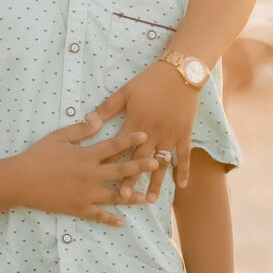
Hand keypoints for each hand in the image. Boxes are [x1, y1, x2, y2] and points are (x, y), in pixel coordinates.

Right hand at [11, 114, 152, 222]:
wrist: (20, 181)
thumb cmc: (37, 156)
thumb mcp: (58, 137)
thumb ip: (81, 130)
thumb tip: (100, 121)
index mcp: (86, 155)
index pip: (114, 145)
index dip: (131, 140)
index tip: (146, 135)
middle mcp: (91, 175)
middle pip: (121, 170)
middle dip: (140, 166)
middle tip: (158, 163)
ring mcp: (86, 193)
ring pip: (115, 195)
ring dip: (132, 196)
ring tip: (147, 198)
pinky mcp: (78, 208)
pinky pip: (98, 215)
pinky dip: (110, 219)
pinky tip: (122, 222)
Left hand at [97, 62, 202, 201]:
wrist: (179, 73)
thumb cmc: (150, 81)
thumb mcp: (125, 92)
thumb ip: (107, 108)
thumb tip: (88, 120)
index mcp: (135, 123)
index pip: (121, 148)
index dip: (112, 164)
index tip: (103, 178)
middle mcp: (152, 133)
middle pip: (139, 160)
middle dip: (132, 180)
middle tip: (124, 198)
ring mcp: (170, 135)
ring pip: (162, 163)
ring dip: (156, 182)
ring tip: (151, 199)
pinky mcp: (184, 133)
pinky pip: (184, 155)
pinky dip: (184, 170)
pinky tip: (181, 185)